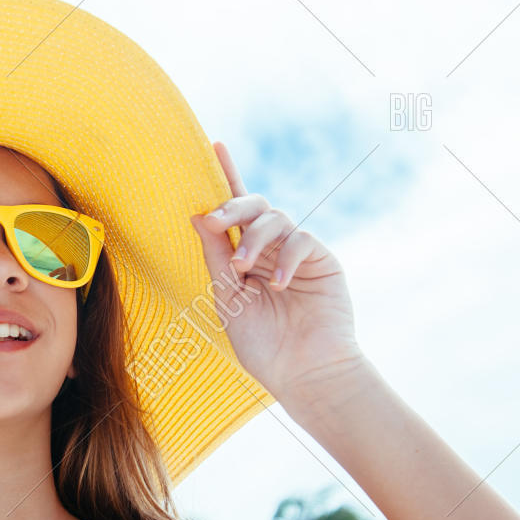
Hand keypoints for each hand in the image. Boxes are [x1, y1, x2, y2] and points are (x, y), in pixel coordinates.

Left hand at [190, 142, 362, 398]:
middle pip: (255, 206)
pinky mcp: (321, 259)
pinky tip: (277, 283)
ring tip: (243, 269)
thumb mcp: (228, 298)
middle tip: (217, 221)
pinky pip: (301, 240)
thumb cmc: (263, 344)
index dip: (226, 178)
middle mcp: (270, 250)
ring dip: (254, 238)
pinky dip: (285, 257)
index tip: (214, 146)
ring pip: (276, 218)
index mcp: (245, 258)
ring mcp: (297, 253)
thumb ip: (217, 256)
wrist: (303, 373)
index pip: (234, 214)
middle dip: (233, 206)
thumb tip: (198, 215)